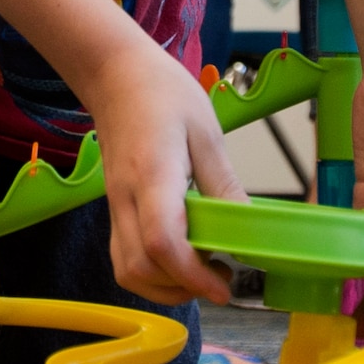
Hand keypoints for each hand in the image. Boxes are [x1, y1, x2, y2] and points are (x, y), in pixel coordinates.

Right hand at [85, 43, 248, 306]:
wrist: (116, 76)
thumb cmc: (163, 93)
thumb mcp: (207, 131)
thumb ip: (224, 184)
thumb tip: (249, 229)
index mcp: (152, 173)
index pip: (162, 241)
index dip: (192, 274)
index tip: (224, 287)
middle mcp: (126, 197)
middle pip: (141, 267)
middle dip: (184, 286)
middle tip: (222, 276)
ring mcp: (115, 207)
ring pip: (128, 270)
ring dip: (166, 287)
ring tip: (203, 272)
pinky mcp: (114, 210)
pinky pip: (124, 258)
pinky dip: (152, 275)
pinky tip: (181, 261)